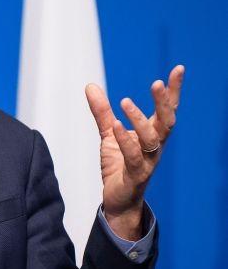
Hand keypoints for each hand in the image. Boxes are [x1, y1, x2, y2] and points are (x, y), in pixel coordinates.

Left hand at [85, 65, 183, 239]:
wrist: (118, 200)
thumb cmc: (119, 165)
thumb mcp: (109, 134)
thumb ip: (102, 111)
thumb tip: (90, 85)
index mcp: (152, 134)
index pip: (167, 109)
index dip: (174, 91)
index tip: (179, 69)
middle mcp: (154, 146)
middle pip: (166, 122)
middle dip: (165, 103)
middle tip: (157, 83)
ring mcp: (147, 161)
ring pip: (152, 139)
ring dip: (140, 120)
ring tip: (126, 101)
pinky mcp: (135, 175)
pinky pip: (133, 157)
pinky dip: (125, 140)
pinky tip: (116, 126)